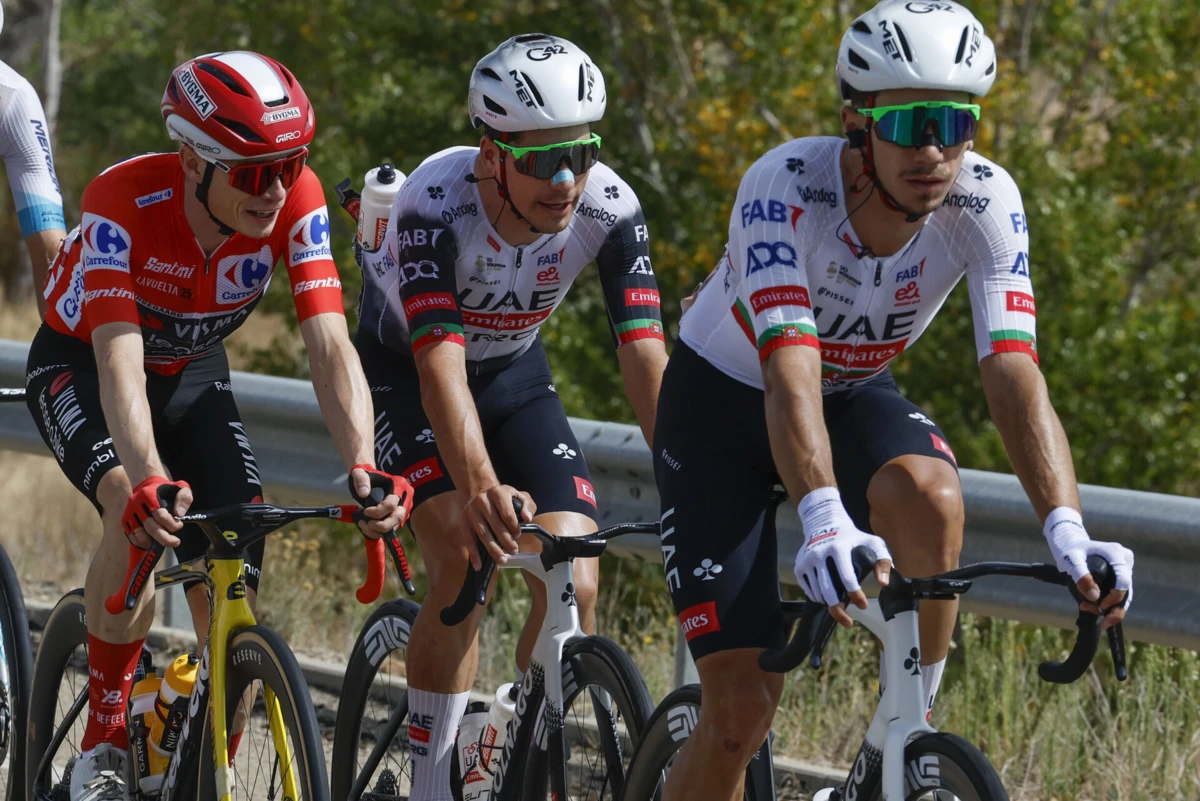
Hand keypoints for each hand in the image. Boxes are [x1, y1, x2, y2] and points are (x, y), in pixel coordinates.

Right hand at [122, 477, 190, 548]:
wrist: (148, 484)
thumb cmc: (167, 489)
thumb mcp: (180, 487)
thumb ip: (184, 498)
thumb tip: (179, 514)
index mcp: (149, 495)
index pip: (160, 515)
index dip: (172, 524)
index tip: (180, 525)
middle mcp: (136, 504)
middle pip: (150, 527)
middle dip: (164, 538)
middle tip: (175, 542)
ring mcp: (129, 513)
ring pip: (139, 534)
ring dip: (152, 542)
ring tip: (162, 543)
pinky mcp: (125, 520)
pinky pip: (132, 536)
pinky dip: (142, 543)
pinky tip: (152, 542)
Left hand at [349, 464, 413, 535]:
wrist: (369, 479)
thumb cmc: (365, 476)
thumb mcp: (360, 473)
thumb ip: (361, 480)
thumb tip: (363, 493)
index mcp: (399, 485)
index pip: (391, 504)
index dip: (378, 511)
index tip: (365, 511)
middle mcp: (405, 497)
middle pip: (398, 516)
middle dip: (383, 525)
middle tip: (369, 524)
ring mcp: (403, 508)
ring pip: (396, 525)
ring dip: (379, 530)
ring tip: (364, 526)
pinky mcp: (398, 517)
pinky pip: (392, 528)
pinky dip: (379, 532)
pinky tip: (367, 528)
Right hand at [461, 485, 535, 569]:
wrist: (480, 491)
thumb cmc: (504, 497)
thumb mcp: (519, 496)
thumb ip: (528, 506)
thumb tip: (527, 518)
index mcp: (497, 493)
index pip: (507, 513)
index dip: (513, 526)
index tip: (518, 535)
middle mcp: (482, 500)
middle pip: (495, 524)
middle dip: (506, 540)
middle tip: (514, 551)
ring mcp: (471, 511)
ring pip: (483, 533)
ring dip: (493, 549)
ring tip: (502, 559)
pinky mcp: (464, 521)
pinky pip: (469, 539)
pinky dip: (473, 554)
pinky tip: (479, 565)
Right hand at [794, 488, 890, 627]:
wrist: (823, 523)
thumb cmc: (852, 537)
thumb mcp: (873, 542)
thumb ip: (883, 561)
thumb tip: (883, 583)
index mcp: (838, 548)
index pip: (847, 578)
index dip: (856, 595)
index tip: (863, 605)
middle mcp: (819, 553)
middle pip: (828, 591)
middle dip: (838, 611)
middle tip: (848, 622)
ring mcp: (806, 560)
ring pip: (817, 593)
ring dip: (830, 605)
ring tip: (840, 607)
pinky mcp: (798, 566)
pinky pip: (808, 590)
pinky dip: (818, 598)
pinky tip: (828, 598)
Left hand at [1044, 508, 1133, 629]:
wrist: (1070, 543)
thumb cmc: (1070, 549)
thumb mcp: (1070, 560)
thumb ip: (1081, 576)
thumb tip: (1095, 597)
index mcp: (1116, 553)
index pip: (1123, 580)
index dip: (1116, 596)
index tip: (1101, 605)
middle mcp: (1124, 560)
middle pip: (1127, 590)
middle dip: (1115, 609)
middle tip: (1102, 622)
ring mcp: (1124, 568)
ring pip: (1124, 595)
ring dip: (1111, 608)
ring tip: (1089, 611)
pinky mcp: (1120, 575)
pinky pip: (1118, 593)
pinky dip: (1107, 603)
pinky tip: (1089, 605)